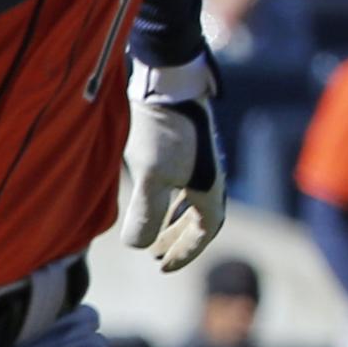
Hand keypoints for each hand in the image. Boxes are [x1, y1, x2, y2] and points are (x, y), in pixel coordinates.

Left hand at [114, 62, 225, 272]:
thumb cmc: (161, 129)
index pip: (205, 231)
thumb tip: (137, 246)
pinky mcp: (180, 144)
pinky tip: (150, 199)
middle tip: (157, 256)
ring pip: (189, 200)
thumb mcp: (150, 176)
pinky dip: (167, 199)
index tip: (163, 267)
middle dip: (179, 240)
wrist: (164, 79)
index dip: (185, 252)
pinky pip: (179, 182)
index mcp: (210, 187)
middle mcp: (209, 175)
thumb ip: (145, 215)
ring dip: (172, 221)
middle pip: (199, 219)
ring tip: (153, 236)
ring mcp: (196, 159)